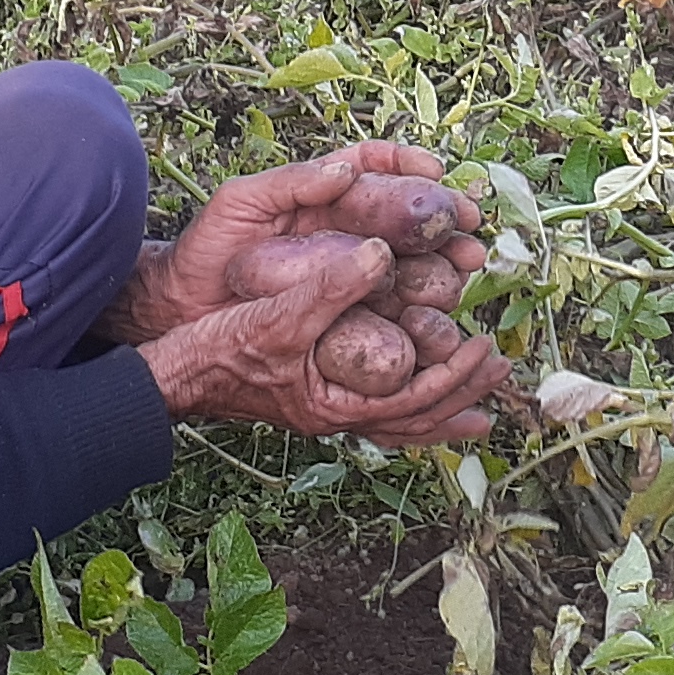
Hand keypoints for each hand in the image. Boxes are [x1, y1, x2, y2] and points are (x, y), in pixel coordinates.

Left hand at [106, 143, 490, 342]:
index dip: (410, 167)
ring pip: (406, 262)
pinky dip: (415, 307)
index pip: (376, 168)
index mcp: (320, 195)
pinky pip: (384, 305)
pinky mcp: (336, 308)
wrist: (178, 308)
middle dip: (443, 222)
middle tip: (470, 233)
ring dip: (441, 265)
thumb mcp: (240, 203)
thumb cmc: (205, 249)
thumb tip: (347, 167)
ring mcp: (340, 269)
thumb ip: (291, 182)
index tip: (437, 174)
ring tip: (465, 271)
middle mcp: (339, 229)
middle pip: (405, 218)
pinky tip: (437, 313)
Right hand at [136, 231, 511, 446]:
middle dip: (462, 396)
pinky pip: (374, 407)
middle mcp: (337, 415)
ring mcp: (326, 408)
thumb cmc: (220, 349)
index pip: (417, 398)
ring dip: (440, 406)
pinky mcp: (314, 395)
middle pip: (417, 418)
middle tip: (501, 375)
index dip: (457, 373)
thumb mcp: (277, 313)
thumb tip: (380, 254)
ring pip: (397, 420)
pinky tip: (410, 385)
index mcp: (337, 405)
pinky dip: (404, 400)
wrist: (173, 372)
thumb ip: (330, 286)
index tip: (487, 344)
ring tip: (476, 403)